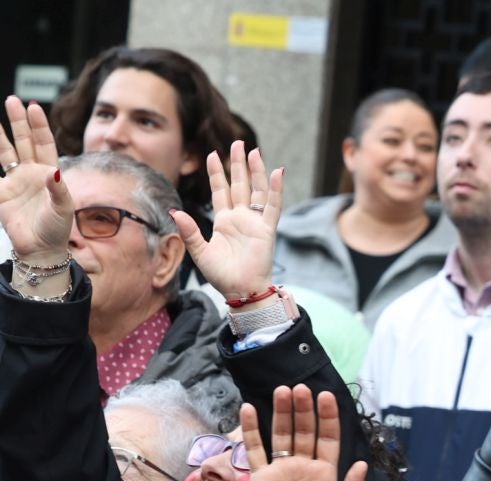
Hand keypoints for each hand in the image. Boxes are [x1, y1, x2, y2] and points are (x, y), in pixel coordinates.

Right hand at [0, 97, 73, 264]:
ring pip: (6, 153)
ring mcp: (15, 181)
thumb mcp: (64, 209)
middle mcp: (32, 173)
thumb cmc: (57, 230)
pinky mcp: (1, 193)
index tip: (33, 107)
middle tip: (12, 100)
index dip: (39, 125)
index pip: (44, 143)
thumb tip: (54, 171)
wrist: (41, 249)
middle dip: (18, 121)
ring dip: (0, 136)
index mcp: (51, 174)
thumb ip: (59, 190)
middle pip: (24, 141)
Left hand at [171, 141, 281, 300]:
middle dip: (237, 163)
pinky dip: (275, 190)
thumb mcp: (200, 252)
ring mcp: (255, 222)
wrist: (241, 291)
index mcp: (224, 222)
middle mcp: (240, 218)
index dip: (216, 173)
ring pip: (256, 190)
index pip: (220, 191)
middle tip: (238, 142)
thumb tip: (175, 212)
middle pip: (239, 184)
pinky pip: (272, 206)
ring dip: (255, 171)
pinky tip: (277, 173)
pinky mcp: (267, 230)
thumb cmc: (222, 276)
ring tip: (254, 151)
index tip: (212, 154)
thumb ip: (190, 231)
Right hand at [241, 386, 367, 480]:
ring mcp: (282, 470)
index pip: (330, 440)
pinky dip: (251, 429)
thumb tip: (363, 465)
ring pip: (282, 434)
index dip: (328, 419)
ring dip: (281, 413)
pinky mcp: (261, 477)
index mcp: (327, 475)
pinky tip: (249, 409)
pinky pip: (255, 449)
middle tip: (301, 388)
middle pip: (305, 431)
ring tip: (282, 391)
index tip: (327, 397)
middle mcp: (305, 468)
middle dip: (304, 410)